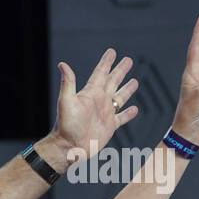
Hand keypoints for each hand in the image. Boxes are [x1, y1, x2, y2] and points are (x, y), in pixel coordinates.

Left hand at [46, 48, 140, 165]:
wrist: (69, 147)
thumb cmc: (66, 126)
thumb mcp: (66, 101)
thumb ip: (68, 83)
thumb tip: (62, 64)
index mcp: (91, 93)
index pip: (101, 73)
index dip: (106, 62)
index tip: (112, 51)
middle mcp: (99, 101)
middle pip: (113, 81)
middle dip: (121, 71)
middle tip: (128, 60)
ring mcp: (105, 113)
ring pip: (120, 97)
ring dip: (127, 89)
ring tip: (135, 81)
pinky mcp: (110, 126)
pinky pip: (122, 118)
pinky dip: (129, 113)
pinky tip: (135, 109)